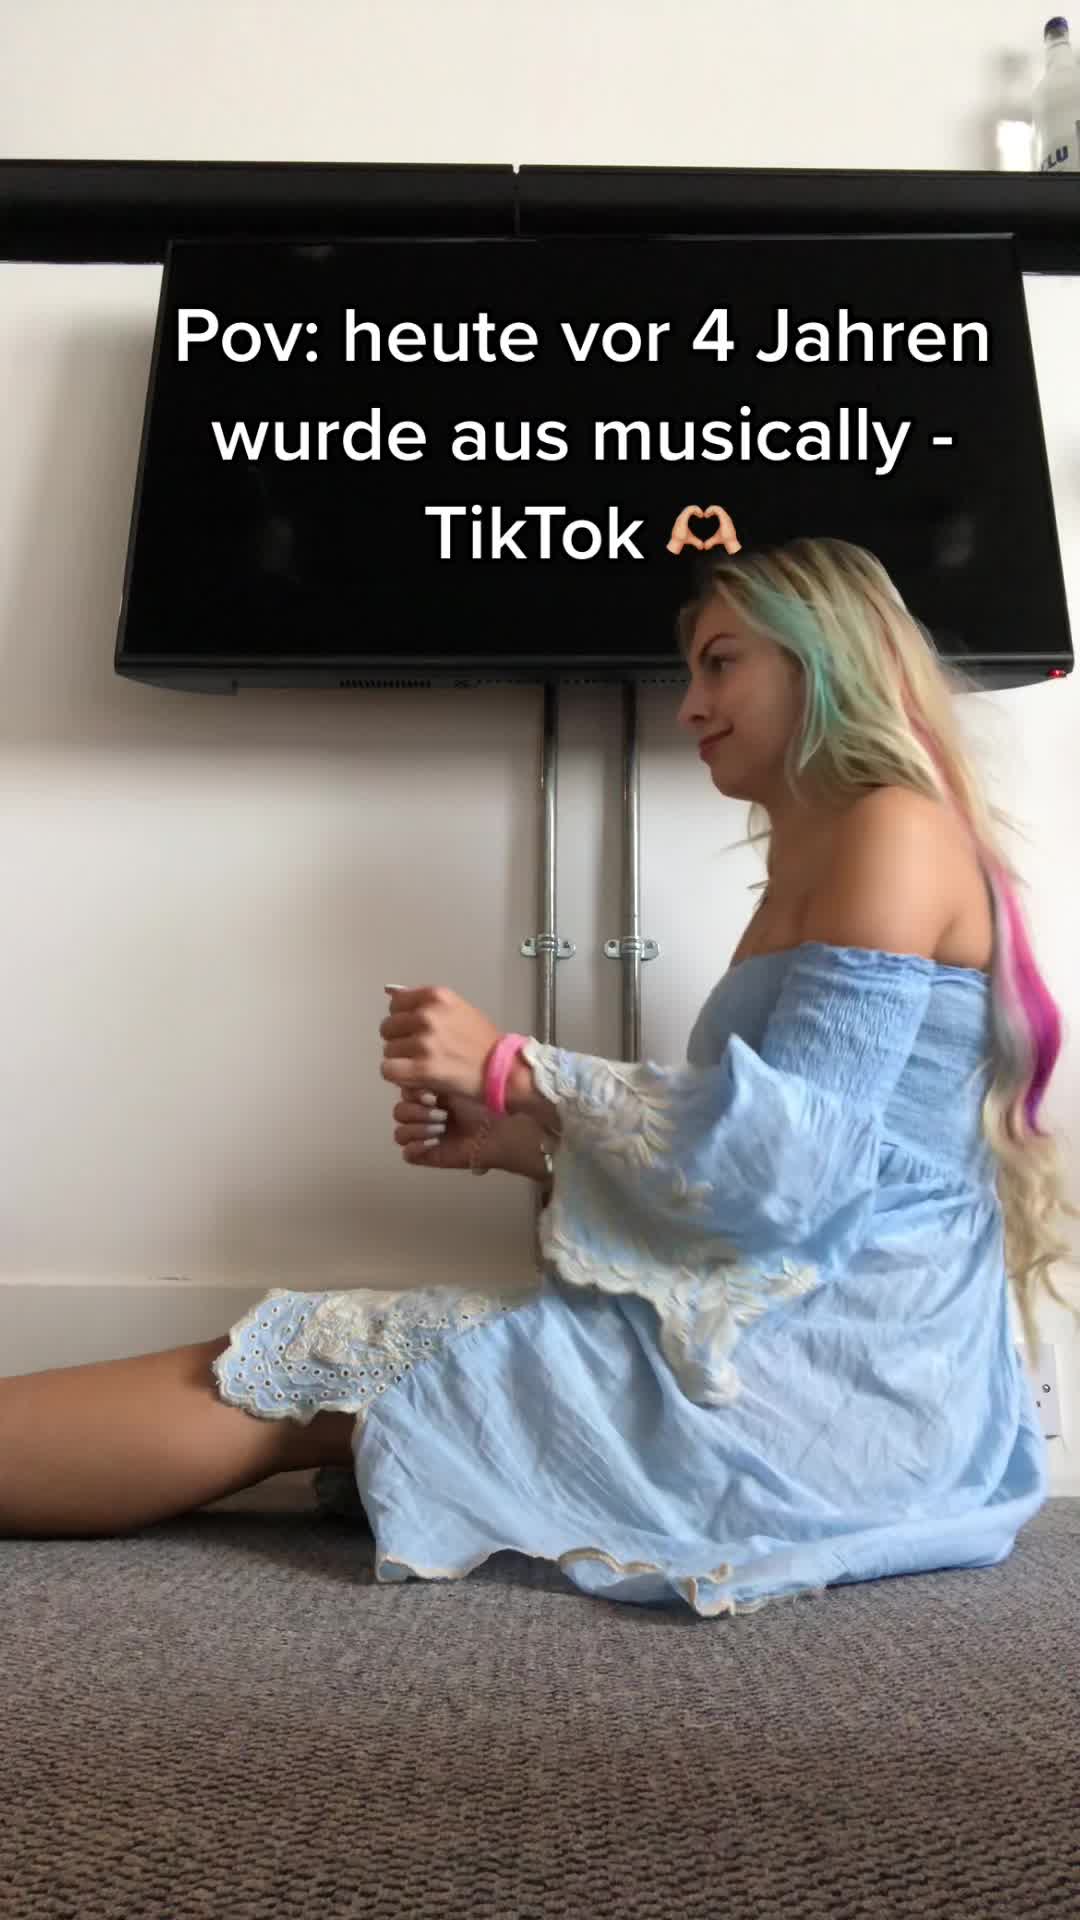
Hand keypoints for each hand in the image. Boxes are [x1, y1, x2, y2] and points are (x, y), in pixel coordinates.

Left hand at [380, 985, 501, 1101]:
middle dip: (399, 1041)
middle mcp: (428, 1015)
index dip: (402, 1020)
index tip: (415, 1032)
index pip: (395, 1004)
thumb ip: (425, 1003)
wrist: (504, 1070)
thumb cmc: (483, 1042)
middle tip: (418, 1052)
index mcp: (437, 996)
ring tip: (422, 1066)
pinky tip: (415, 1078)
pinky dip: (398, 1077)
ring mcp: (424, 1042)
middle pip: (387, 1027)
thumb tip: (389, 992)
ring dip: (401, 1061)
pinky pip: (388, 1070)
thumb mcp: (457, 1009)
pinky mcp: (422, 1068)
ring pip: (388, 1051)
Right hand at [391, 1089, 495, 1172]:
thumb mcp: (454, 1084)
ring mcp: (424, 1136)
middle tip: (442, 1114)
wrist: (498, 1131)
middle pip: (399, 1112)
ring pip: (400, 1133)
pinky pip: (407, 1153)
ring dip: (418, 1129)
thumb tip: (412, 1080)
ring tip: (441, 1129)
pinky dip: (416, 1146)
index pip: (404, 1092)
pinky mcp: (427, 1155)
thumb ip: (430, 1079)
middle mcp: (425, 1114)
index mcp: (429, 1094)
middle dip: (417, 1111)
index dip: (411, 1092)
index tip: (430, 1094)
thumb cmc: (481, 1106)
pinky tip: (434, 1142)